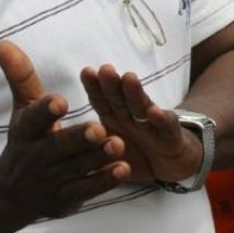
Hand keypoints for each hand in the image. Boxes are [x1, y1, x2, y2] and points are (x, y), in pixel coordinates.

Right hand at [0, 40, 128, 219]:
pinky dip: (104, 181)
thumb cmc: (27, 140)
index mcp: (26, 133)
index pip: (33, 121)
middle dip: (77, 138)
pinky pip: (86, 190)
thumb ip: (21, 77)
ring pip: (76, 168)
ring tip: (118, 144)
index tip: (60, 100)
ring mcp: (50, 181)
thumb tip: (3, 42)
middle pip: (58, 147)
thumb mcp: (23, 109)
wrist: (10, 194)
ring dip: (97, 158)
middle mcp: (36, 158)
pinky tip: (124, 169)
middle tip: (98, 129)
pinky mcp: (65, 200)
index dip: (45, 111)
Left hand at [80, 64, 200, 182]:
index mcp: (117, 120)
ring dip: (136, 93)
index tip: (86, 71)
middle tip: (105, 69)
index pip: (103, 101)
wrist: (175, 163)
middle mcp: (134, 118)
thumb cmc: (139, 155)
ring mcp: (154, 126)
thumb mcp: (110, 155)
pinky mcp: (173, 138)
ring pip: (143, 107)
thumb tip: (58, 148)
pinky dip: (162, 119)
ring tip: (129, 78)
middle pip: (121, 99)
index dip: (95, 87)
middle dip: (112, 84)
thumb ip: (91, 149)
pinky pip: (167, 127)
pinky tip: (154, 112)